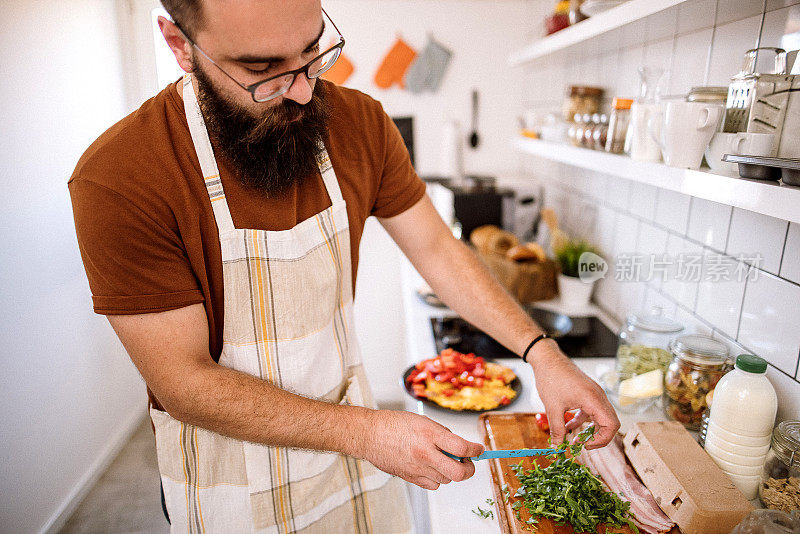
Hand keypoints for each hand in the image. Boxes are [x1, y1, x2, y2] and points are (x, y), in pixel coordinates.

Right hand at [357, 410, 484, 489]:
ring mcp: (417, 468)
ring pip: (447, 479)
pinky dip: (437, 478)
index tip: (479, 449)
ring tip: (444, 460)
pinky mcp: (410, 478)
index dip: (476, 450)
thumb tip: (459, 445)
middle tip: (468, 462)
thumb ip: (442, 433)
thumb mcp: (423, 421)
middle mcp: (425, 453)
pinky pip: (433, 485)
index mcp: (429, 434)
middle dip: (469, 469)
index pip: (462, 448)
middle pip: (459, 472)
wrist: (369, 435)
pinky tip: (432, 467)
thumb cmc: (393, 424)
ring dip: (450, 471)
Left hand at [530, 340, 618, 448]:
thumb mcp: (552, 408)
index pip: (612, 425)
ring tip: (575, 438)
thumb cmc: (551, 378)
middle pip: (610, 422)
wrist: (547, 359)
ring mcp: (594, 393)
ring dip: (591, 429)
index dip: (602, 440)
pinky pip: (592, 411)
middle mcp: (598, 396)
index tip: (586, 445)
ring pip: (601, 417)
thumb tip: (558, 447)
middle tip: (582, 444)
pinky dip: (583, 421)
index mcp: (593, 399)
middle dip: (598, 437)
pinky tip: (569, 426)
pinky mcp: (588, 393)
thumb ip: (557, 429)